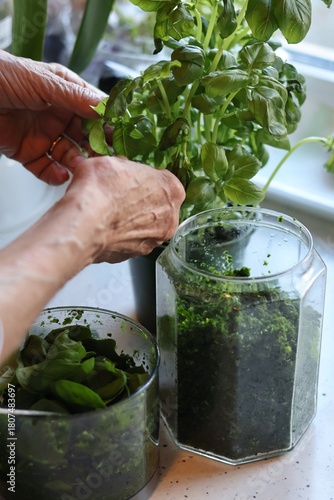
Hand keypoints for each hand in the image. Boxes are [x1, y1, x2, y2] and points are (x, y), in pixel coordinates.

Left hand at [0, 50, 104, 184]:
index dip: (108, 124)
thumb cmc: (2, 75)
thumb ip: (75, 97)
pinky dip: (54, 175)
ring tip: (81, 168)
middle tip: (106, 160)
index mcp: (65, 94)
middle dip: (96, 149)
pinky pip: (46, 169)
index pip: (94, 111)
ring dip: (77, 163)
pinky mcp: (28, 153)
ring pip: (69, 155)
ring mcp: (44, 135)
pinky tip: (60, 176)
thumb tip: (106, 108)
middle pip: (85, 137)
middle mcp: (58, 115)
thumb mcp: (44, 82)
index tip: (121, 137)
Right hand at [63, 155, 185, 261]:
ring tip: (111, 212)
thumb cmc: (100, 191)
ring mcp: (154, 239)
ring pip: (145, 225)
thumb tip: (115, 170)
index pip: (163, 180)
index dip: (144, 178)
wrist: (84, 225)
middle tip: (119, 195)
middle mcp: (169, 217)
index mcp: (172, 189)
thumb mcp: (111, 162)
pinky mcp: (136, 254)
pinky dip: (121, 235)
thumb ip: (123, 166)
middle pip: (157, 205)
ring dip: (131, 219)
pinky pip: (131, 241)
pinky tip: (107, 227)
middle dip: (141, 201)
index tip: (131, 178)